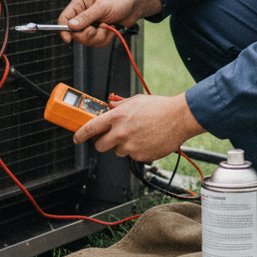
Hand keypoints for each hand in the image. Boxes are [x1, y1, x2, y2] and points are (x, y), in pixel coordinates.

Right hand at [58, 0, 161, 46]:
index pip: (64, 19)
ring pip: (87, 41)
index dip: (63, 30)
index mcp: (79, 5)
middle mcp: (83, 15)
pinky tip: (112, 29)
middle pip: (75, 34)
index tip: (68, 39)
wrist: (136, 5)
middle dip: (88, 35)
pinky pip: (98, 43)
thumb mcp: (102, 7)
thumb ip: (86, 17)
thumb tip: (70, 26)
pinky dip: (106, 38)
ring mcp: (91, 25)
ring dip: (100, 36)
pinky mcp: (100, 32)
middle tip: (98, 28)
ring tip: (108, 26)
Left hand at [73, 92, 203, 162]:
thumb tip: (108, 107)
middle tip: (111, 137)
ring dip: (123, 146)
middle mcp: (121, 133)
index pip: (90, 128)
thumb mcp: (135, 100)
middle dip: (102, 142)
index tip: (76, 138)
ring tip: (138, 135)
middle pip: (99, 145)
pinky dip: (137, 150)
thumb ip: (119, 106)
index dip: (80, 134)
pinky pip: (133, 156)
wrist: (180, 118)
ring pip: (117, 151)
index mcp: (118, 116)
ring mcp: (131, 146)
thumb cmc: (161, 107)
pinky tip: (147, 140)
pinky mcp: (141, 156)